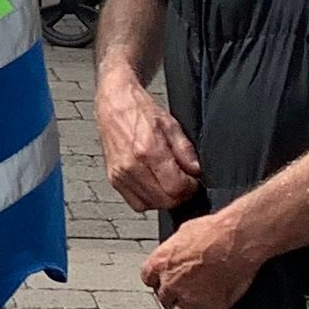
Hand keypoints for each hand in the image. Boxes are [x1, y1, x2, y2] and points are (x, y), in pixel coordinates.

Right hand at [97, 64, 203, 215]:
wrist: (114, 103)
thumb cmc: (140, 110)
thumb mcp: (171, 125)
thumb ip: (185, 151)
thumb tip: (196, 171)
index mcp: (148, 150)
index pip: (176, 187)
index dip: (190, 188)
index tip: (193, 181)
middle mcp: (131, 166)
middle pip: (164, 200)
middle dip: (179, 195)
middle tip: (184, 182)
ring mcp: (120, 174)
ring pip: (150, 205)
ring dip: (164, 199)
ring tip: (169, 183)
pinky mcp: (113, 179)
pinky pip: (135, 203)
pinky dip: (148, 200)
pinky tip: (154, 186)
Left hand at [140, 206, 259, 308]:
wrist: (237, 238)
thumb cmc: (215, 230)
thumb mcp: (184, 231)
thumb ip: (175, 248)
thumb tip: (178, 250)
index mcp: (160, 262)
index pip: (148, 279)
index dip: (159, 280)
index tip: (167, 279)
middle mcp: (171, 283)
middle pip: (165, 299)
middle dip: (175, 295)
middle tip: (188, 290)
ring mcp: (190, 298)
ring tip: (200, 303)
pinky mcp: (212, 308)